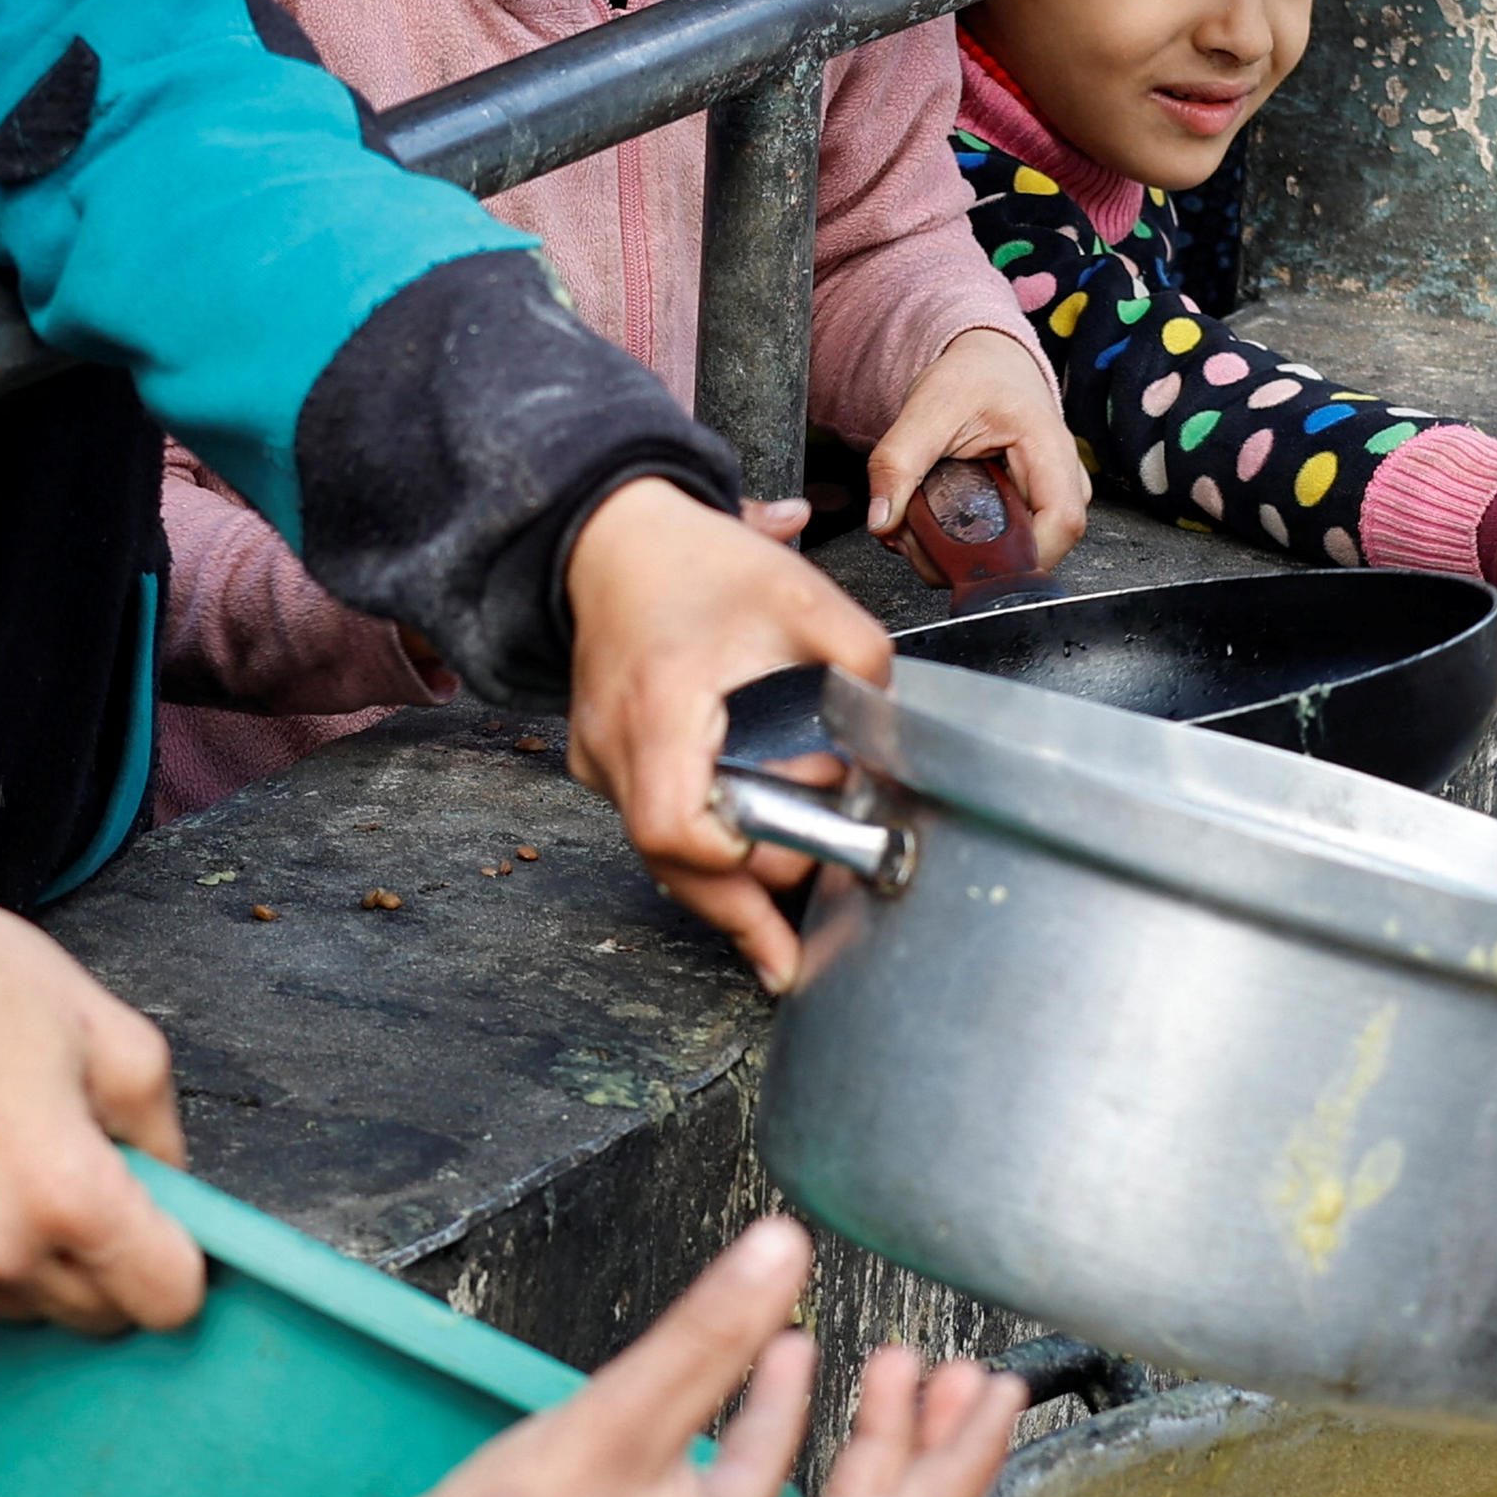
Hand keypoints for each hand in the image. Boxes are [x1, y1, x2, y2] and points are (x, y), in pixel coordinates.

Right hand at [0, 782, 202, 1329]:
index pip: (167, 1303)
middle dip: (114, 1264)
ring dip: (43, 1262)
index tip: (165, 1219)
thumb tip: (168, 1196)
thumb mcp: (118, 1038)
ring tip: (17, 1161)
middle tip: (93, 1175)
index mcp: (69, 1197)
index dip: (181, 1260)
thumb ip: (163, 1138)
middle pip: (98, 1318)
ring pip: (26, 1307)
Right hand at [404, 1216, 1015, 1496]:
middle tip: (973, 1375)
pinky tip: (790, 1364)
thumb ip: (711, 1332)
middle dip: (937, 1454)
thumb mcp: (621, 1419)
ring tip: (895, 1360)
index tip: (1006, 1388)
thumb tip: (786, 1243)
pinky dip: (794, 1445)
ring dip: (868, 1445)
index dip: (967, 1454)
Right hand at [564, 477, 895, 990]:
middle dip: (739, 910)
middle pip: (668, 863)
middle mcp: (615, 746)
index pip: (678, 824)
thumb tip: (897, 739)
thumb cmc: (700, 564)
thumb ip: (863, 668)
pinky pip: (652, 828)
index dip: (741, 858)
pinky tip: (745, 876)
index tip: (800, 852)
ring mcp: (599, 761)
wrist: (614, 539)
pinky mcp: (603, 764)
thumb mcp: (803, 598)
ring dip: (721, 892)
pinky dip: (701, 854)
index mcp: (661, 706)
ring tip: (777, 944)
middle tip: (793, 956)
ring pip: (658, 856)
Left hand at [865, 327, 1086, 568]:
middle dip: (973, 562)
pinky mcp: (1035, 511)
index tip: (958, 558)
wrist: (987, 367)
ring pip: (1021, 556)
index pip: (1061, 524)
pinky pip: (1008, 547)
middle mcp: (1064, 481)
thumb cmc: (972, 378)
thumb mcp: (926, 410)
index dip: (1018, 557)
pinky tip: (938, 528)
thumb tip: (881, 521)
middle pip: (1040, 551)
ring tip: (922, 528)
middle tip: (919, 539)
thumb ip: (897, 464)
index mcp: (1050, 449)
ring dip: (965, 557)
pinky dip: (967, 548)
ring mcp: (1054, 499)